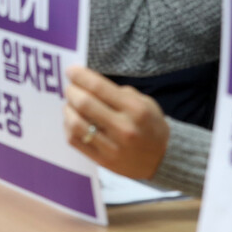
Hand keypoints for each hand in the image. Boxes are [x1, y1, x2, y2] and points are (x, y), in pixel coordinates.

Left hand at [62, 65, 169, 179]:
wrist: (163, 159)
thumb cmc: (151, 125)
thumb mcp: (145, 102)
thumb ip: (118, 92)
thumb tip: (89, 83)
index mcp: (135, 109)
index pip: (99, 87)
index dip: (80, 76)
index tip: (71, 70)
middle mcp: (123, 128)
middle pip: (84, 104)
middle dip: (72, 91)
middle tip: (70, 88)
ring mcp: (112, 147)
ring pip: (76, 123)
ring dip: (67, 109)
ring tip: (70, 105)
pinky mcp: (102, 160)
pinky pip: (74, 140)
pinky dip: (68, 127)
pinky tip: (72, 120)